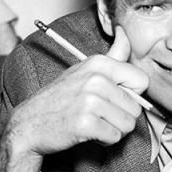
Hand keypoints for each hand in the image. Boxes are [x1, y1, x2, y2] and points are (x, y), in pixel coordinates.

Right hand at [11, 26, 147, 154]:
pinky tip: (89, 133)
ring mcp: (90, 101)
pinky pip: (114, 137)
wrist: (29, 123)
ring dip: (114, 130)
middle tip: (99, 115)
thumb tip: (124, 31)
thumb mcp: (85, 70)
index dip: (132, 95)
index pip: (142, 81)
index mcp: (99, 63)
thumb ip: (112, 55)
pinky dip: (104, 140)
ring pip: (128, 124)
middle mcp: (96, 79)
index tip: (113, 98)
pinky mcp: (86, 124)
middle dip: (121, 116)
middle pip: (136, 107)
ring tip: (94, 123)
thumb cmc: (60, 98)